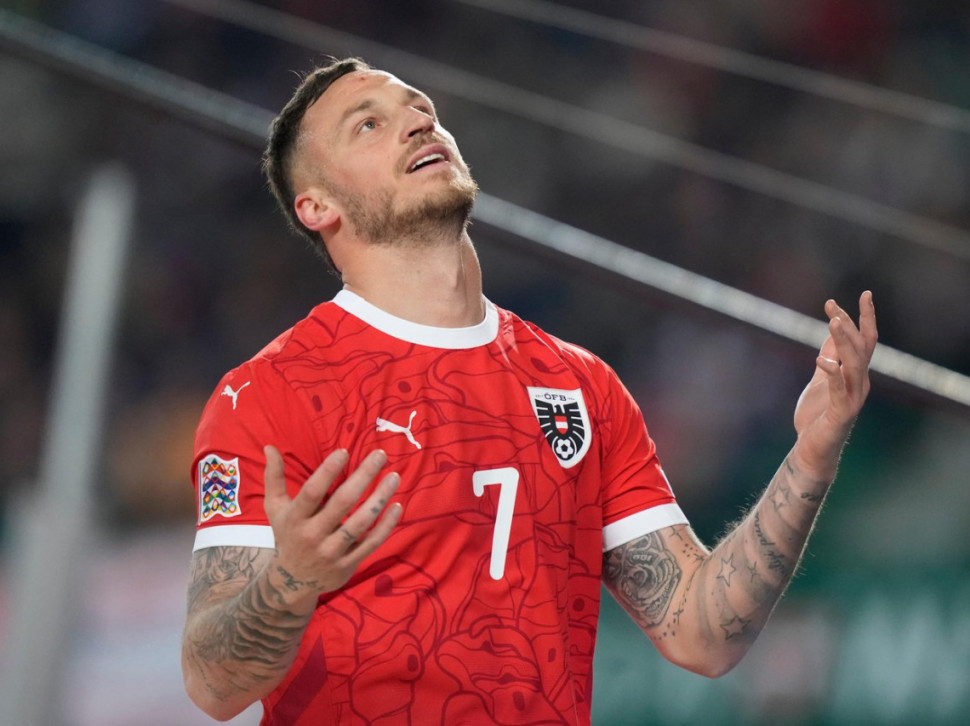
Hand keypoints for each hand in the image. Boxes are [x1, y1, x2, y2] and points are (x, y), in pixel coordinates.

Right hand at [262, 445, 401, 603]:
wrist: (293, 582)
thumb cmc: (287, 534)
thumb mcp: (275, 508)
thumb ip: (274, 478)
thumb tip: (270, 446)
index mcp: (295, 518)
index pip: (312, 492)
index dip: (328, 471)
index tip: (345, 451)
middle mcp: (313, 535)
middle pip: (342, 503)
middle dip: (363, 476)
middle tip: (380, 455)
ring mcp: (332, 552)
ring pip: (361, 523)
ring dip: (380, 498)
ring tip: (394, 477)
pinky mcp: (348, 564)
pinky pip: (371, 543)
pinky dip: (386, 525)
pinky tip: (397, 505)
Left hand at [792, 291, 877, 479]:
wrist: (813, 449)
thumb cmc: (817, 415)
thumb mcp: (821, 379)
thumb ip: (829, 359)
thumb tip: (831, 336)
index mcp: (855, 373)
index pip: (864, 340)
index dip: (860, 318)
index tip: (854, 295)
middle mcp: (859, 383)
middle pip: (861, 348)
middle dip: (848, 324)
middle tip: (832, 305)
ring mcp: (852, 398)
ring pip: (854, 365)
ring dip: (844, 342)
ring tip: (832, 322)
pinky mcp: (840, 413)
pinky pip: (838, 391)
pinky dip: (832, 375)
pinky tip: (821, 362)